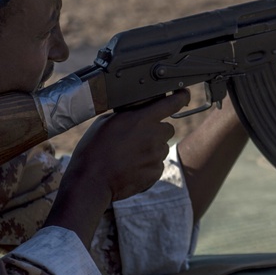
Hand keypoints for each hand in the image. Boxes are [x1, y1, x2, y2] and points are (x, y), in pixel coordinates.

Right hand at [68, 90, 190, 200]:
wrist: (91, 181)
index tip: (184, 94)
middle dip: (157, 130)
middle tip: (138, 137)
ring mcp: (156, 155)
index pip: (172, 103)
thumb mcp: (106, 121)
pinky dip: (148, 165)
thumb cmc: (93, 149)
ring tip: (130, 154)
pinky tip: (131, 167)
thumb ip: (128, 114)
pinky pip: (157, 164)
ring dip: (151, 149)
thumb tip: (138, 111)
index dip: (181, 96)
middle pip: (168, 128)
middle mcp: (154, 136)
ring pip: (162, 147)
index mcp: (142, 119)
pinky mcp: (156, 172)